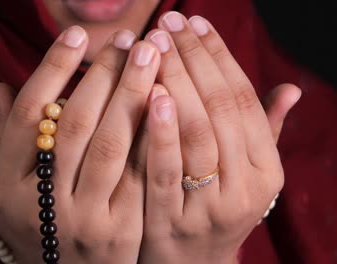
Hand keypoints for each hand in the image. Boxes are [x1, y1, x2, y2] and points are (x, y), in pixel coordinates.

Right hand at [0, 26, 160, 262]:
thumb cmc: (37, 224)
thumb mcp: (10, 187)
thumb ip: (4, 139)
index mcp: (7, 185)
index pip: (26, 116)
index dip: (51, 70)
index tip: (77, 36)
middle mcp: (42, 202)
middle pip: (73, 124)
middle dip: (103, 75)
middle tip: (128, 40)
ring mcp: (83, 219)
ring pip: (110, 144)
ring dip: (132, 94)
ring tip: (151, 56)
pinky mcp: (121, 232)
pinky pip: (140, 173)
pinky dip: (153, 133)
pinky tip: (167, 100)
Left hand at [138, 12, 300, 262]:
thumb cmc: (214, 207)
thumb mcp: (246, 174)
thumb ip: (265, 132)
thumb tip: (290, 90)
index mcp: (265, 169)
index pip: (243, 99)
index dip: (219, 56)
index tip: (195, 22)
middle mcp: (246, 185)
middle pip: (219, 108)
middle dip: (192, 59)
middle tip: (167, 23)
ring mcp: (210, 206)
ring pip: (196, 132)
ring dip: (176, 82)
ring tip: (153, 45)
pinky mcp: (172, 222)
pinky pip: (166, 170)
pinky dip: (160, 131)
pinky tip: (150, 93)